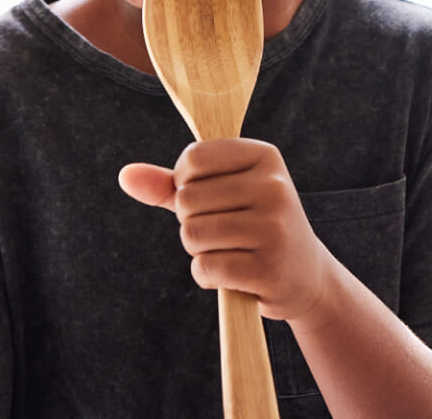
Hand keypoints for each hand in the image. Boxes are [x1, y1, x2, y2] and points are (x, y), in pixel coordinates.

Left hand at [119, 138, 329, 322]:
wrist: (306, 276)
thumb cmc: (252, 224)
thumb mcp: (218, 193)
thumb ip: (170, 183)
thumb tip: (125, 175)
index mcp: (264, 155)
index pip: (193, 157)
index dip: (185, 182)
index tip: (209, 196)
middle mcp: (274, 186)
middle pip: (188, 199)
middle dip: (191, 221)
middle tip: (224, 230)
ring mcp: (274, 227)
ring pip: (192, 234)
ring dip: (198, 250)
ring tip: (228, 250)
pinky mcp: (269, 268)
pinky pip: (205, 267)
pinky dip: (206, 275)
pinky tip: (233, 274)